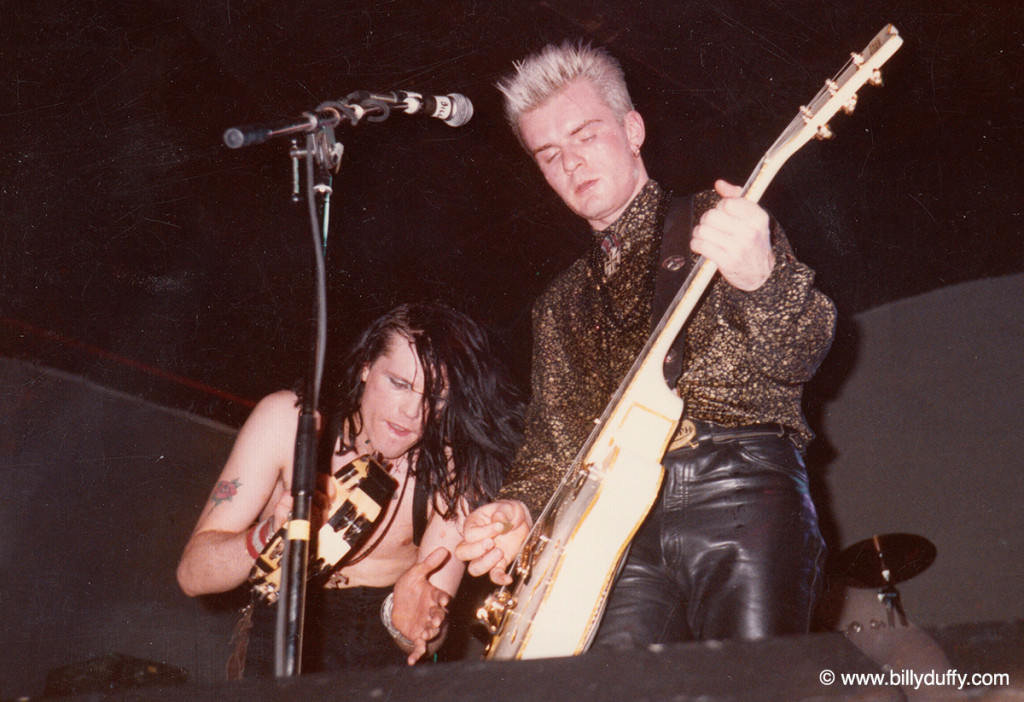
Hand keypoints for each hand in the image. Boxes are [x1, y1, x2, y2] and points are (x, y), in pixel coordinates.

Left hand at [391, 547, 451, 664]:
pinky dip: (417, 655)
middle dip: (438, 618)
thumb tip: (444, 548)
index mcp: (434, 596)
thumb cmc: (410, 588)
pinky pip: (420, 647)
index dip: (442, 598)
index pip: (441, 597)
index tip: (443, 598)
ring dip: (429, 633)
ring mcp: (426, 625)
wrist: (399, 605)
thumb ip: (428, 564)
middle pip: (439, 615)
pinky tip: (412, 661)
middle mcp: (433, 612)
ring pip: (431, 630)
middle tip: (436, 619)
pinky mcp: (418, 636)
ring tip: (424, 634)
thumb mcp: (416, 574)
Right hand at [454, 500, 530, 584]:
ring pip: (474, 568)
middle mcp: (474, 542)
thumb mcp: (508, 507)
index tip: (500, 526)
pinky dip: (499, 578)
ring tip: (500, 552)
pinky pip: (494, 575)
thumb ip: (503, 512)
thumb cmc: (509, 512)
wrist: (521, 522)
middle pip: (462, 553)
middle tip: (491, 543)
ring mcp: (485, 555)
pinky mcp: (498, 564)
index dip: (483, 532)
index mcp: (473, 525)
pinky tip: (508, 578)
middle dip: (475, 550)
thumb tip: (498, 520)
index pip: (469, 534)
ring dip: (485, 564)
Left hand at [690, 180, 774, 290]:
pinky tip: (701, 245)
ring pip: (703, 230)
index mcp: (758, 218)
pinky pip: (700, 245)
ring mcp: (738, 248)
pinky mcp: (726, 261)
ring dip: (700, 232)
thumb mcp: (752, 218)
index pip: (727, 203)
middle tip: (712, 226)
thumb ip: (736, 197)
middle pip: (711, 216)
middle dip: (707, 219)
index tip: (722, 212)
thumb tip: (719, 184)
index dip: (720, 206)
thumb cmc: (753, 241)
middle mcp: (750, 232)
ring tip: (706, 235)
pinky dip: (696, 244)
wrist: (759, 273)